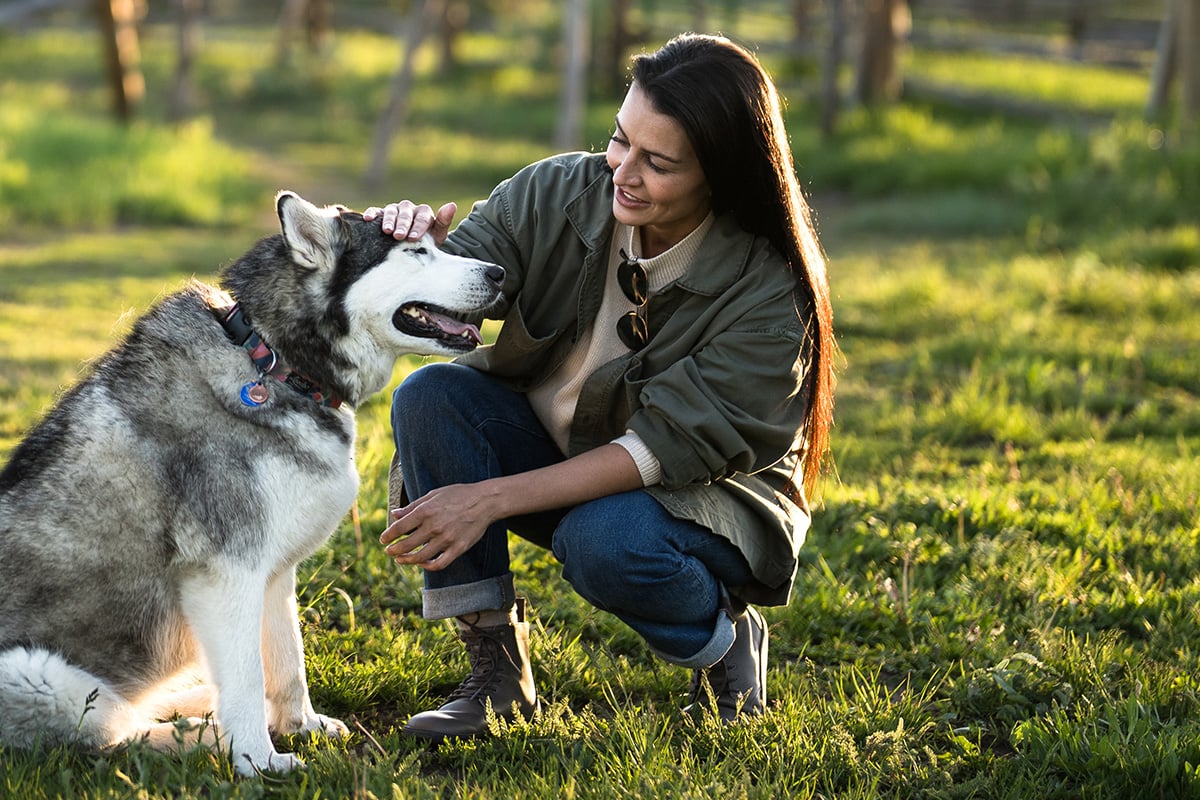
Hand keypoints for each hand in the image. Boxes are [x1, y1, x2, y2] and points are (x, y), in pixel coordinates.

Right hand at [362, 200, 456, 243]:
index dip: (418, 227)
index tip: (414, 238)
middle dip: (403, 224)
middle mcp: (409, 209)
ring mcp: (395, 210)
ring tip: (387, 231)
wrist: (413, 248)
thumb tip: (452, 205)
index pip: (422, 217)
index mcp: (424, 213)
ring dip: (389, 220)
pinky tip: (367, 219)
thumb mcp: (438, 235)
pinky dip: (372, 213)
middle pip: (406, 213)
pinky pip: (376, 211)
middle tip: (399, 236)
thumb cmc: (427, 242)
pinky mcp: (381, 214)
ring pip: (391, 210)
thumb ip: (443, 221)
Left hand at [379, 482, 500, 570]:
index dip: (388, 535)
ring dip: (406, 560)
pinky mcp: (458, 548)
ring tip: (400, 559)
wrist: (485, 501)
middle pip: (406, 545)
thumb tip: (395, 514)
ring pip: (420, 557)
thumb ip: (413, 506)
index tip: (383, 539)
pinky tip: (422, 563)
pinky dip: (427, 566)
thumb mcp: (433, 494)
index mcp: (426, 511)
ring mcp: (447, 539)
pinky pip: (439, 563)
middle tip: (389, 551)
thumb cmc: (458, 495)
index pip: (399, 528)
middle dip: (394, 550)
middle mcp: (434, 526)